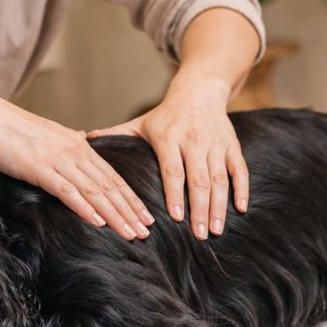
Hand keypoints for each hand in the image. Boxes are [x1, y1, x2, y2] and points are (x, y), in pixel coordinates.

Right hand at [0, 95, 153, 240]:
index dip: (131, 198)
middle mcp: (74, 152)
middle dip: (130, 211)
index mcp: (79, 146)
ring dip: (114, 215)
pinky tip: (98, 223)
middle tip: (146, 231)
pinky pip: (67, 191)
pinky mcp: (39, 168)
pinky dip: (84, 208)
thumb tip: (82, 139)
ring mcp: (58, 160)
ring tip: (130, 233)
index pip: (112, 176)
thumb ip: (68, 140)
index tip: (145, 216)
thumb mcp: (49, 135)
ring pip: (94, 191)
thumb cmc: (15, 129)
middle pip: (109, 186)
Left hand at [88, 75, 247, 240]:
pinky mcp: (232, 146)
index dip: (174, 193)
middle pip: (198, 179)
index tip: (175, 217)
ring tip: (215, 230)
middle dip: (200, 209)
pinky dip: (242, 190)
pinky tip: (240, 210)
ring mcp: (215, 144)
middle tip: (199, 235)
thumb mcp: (141, 122)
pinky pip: (239, 170)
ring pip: (219, 179)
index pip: (172, 169)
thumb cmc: (166, 115)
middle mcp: (194, 141)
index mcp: (169, 137)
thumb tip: (84, 139)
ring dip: (219, 206)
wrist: (200, 91)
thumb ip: (116, 133)